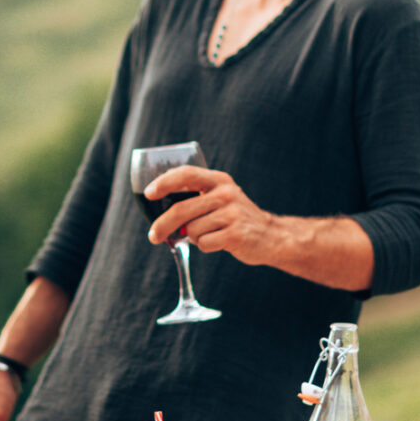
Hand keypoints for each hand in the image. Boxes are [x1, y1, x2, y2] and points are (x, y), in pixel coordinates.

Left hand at [145, 164, 279, 264]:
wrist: (271, 236)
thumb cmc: (236, 217)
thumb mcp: (220, 197)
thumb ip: (195, 196)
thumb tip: (158, 204)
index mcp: (219, 180)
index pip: (187, 174)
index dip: (164, 182)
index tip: (148, 193)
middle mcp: (226, 193)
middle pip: (182, 209)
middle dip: (162, 224)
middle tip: (153, 236)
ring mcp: (232, 214)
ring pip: (191, 230)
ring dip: (193, 237)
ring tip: (210, 234)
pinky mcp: (235, 235)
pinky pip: (203, 243)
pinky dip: (205, 246)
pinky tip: (219, 242)